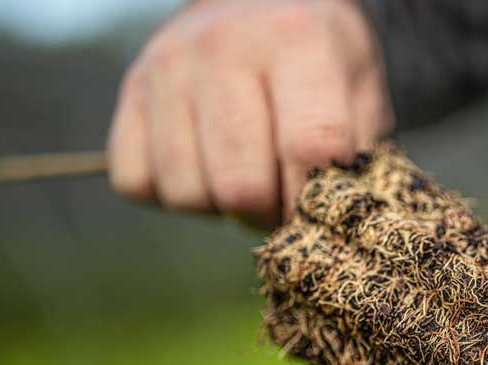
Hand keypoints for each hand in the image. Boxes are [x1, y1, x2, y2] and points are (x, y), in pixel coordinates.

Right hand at [107, 0, 393, 227]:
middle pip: (241, 186)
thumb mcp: (360, 92)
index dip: (317, 199)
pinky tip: (205, 165)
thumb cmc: (320, 63)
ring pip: (187, 193)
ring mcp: (166, 67)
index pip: (309, 148)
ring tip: (245, 175)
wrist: (260, 7)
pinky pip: (139, 183)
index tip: (321, 206)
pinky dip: (174, 193)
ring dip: (221, 207)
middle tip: (283, 199)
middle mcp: (221, 46)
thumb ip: (358, 155)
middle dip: (268, 213)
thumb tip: (338, 220)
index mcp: (296, 39)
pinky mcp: (128, 92)